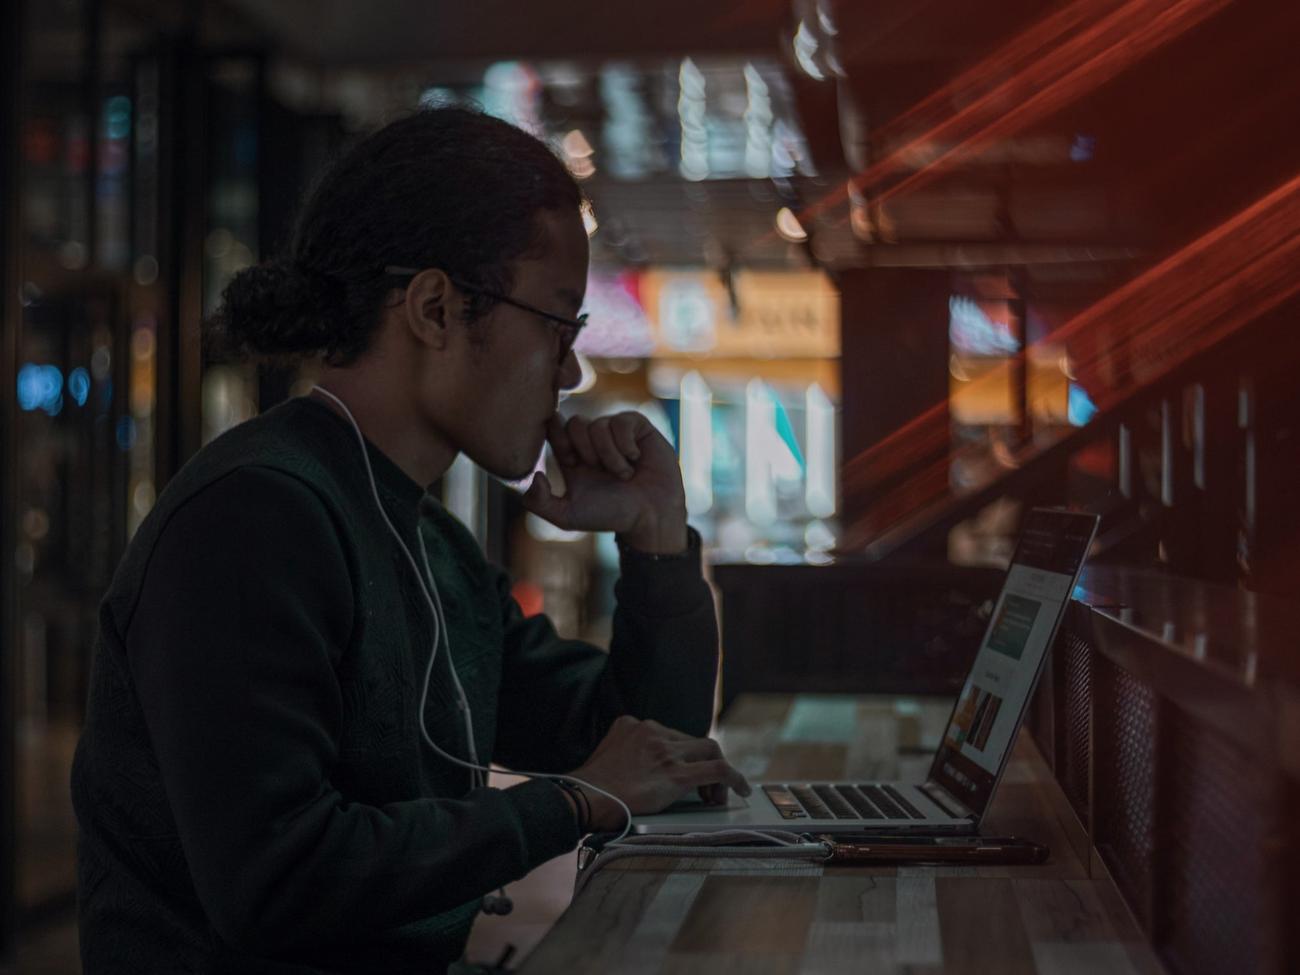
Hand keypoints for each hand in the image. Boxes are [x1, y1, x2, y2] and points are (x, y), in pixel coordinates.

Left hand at [522, 412, 687, 553]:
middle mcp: (593, 442)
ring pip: (599, 425)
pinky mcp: (638, 428)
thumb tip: (534, 475)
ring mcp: (616, 433)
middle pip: (575, 423)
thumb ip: (539, 502)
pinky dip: (626, 444)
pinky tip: (636, 459)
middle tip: (599, 470)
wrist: (651, 517)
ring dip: (610, 455)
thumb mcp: (568, 516)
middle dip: (585, 449)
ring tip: (623, 475)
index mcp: (572, 457)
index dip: (557, 436)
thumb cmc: (611, 516)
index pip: (555, 429)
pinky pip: (623, 421)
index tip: (571, 459)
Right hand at [567, 716, 751, 831]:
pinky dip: (734, 777)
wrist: (583, 799)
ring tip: (715, 796)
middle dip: (702, 764)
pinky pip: (717, 769)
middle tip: (705, 791)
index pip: (671, 736)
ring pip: (709, 750)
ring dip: (717, 773)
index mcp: (633, 725)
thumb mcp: (608, 756)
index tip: (686, 772)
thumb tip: (644, 772)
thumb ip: (628, 753)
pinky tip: (741, 788)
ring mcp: (665, 751)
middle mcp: (651, 731)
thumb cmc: (590, 789)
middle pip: (692, 742)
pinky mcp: (675, 774)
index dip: (684, 756)